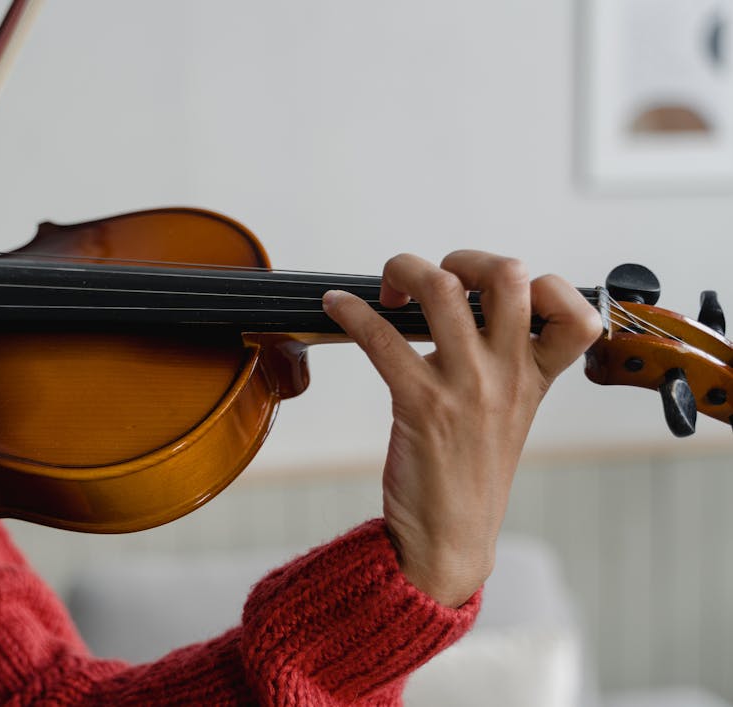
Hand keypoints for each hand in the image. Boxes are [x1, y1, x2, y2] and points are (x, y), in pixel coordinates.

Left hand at [322, 251, 600, 606]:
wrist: (450, 540)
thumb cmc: (470, 475)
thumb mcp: (508, 415)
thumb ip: (502, 362)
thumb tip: (464, 307)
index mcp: (535, 378)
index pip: (576, 313)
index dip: (545, 285)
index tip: (498, 294)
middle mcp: (508, 375)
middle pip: (508, 276)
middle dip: (464, 258)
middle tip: (433, 280)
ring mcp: (467, 387)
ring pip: (443, 289)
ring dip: (405, 270)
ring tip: (387, 288)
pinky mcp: (421, 403)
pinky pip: (383, 337)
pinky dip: (352, 312)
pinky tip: (336, 307)